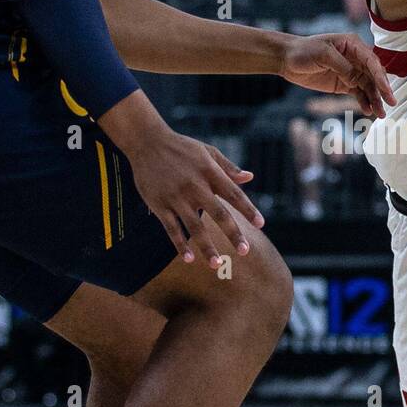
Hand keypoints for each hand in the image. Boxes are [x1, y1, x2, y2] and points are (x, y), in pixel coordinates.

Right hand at [130, 127, 263, 267]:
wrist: (146, 142)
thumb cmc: (181, 147)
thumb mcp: (207, 151)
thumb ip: (228, 167)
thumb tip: (250, 177)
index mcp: (210, 172)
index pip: (234, 194)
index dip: (248, 209)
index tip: (260, 224)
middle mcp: (195, 186)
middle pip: (219, 214)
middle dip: (233, 234)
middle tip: (245, 251)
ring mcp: (177, 197)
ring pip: (194, 227)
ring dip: (206, 247)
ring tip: (217, 264)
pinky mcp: (159, 204)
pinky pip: (172, 229)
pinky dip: (180, 244)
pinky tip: (189, 258)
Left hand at [280, 33, 395, 117]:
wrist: (287, 59)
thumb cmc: (304, 50)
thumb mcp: (323, 55)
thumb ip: (343, 67)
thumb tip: (358, 80)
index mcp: (353, 45)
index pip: (372, 61)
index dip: (381, 76)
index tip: (387, 90)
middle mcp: (356, 58)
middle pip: (374, 75)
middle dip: (383, 90)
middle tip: (391, 104)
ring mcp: (350, 72)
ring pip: (368, 87)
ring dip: (375, 99)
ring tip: (381, 114)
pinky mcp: (344, 84)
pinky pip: (358, 93)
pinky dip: (364, 102)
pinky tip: (368, 110)